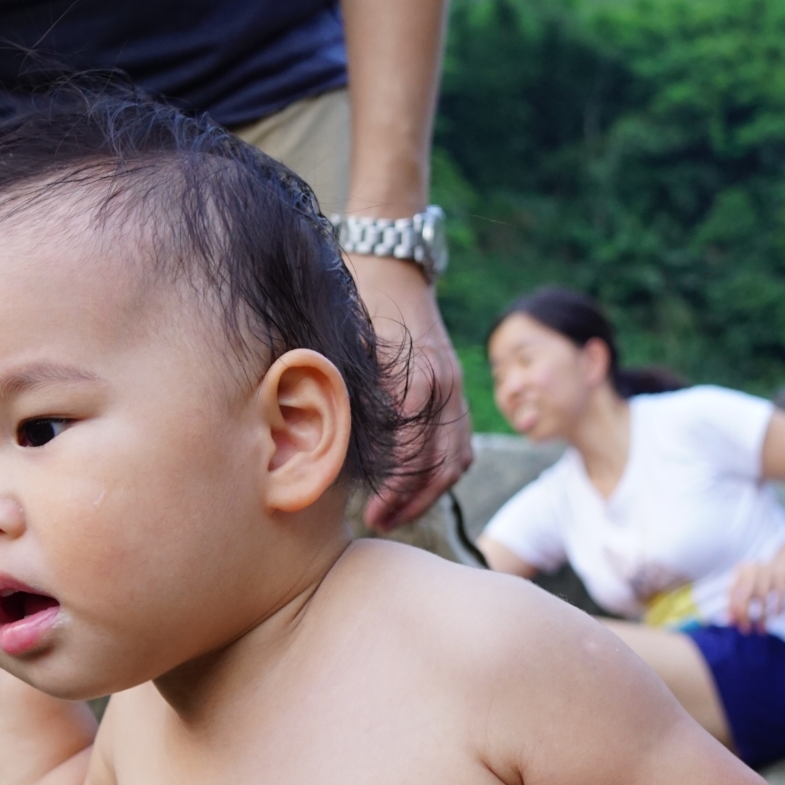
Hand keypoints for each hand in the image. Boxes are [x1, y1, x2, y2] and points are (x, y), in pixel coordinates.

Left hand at [348, 256, 472, 528]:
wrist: (392, 263)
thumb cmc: (357, 303)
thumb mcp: (343, 345)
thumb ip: (343, 394)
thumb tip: (322, 450)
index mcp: (417, 381)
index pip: (413, 456)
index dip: (392, 491)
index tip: (366, 512)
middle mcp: (445, 388)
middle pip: (441, 466)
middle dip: (412, 502)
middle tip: (378, 521)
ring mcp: (456, 388)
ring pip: (458, 459)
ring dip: (430, 493)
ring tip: (396, 512)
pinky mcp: (457, 388)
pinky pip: (462, 443)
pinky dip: (444, 471)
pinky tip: (419, 486)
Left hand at [727, 546, 784, 632]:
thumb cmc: (763, 579)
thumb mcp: (749, 588)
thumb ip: (738, 602)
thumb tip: (728, 621)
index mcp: (740, 571)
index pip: (731, 592)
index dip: (731, 609)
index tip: (733, 625)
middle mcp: (751, 569)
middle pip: (743, 594)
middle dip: (743, 614)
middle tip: (745, 630)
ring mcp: (767, 570)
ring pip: (761, 596)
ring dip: (761, 615)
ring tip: (761, 629)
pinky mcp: (782, 574)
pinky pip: (780, 592)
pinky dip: (778, 605)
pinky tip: (777, 616)